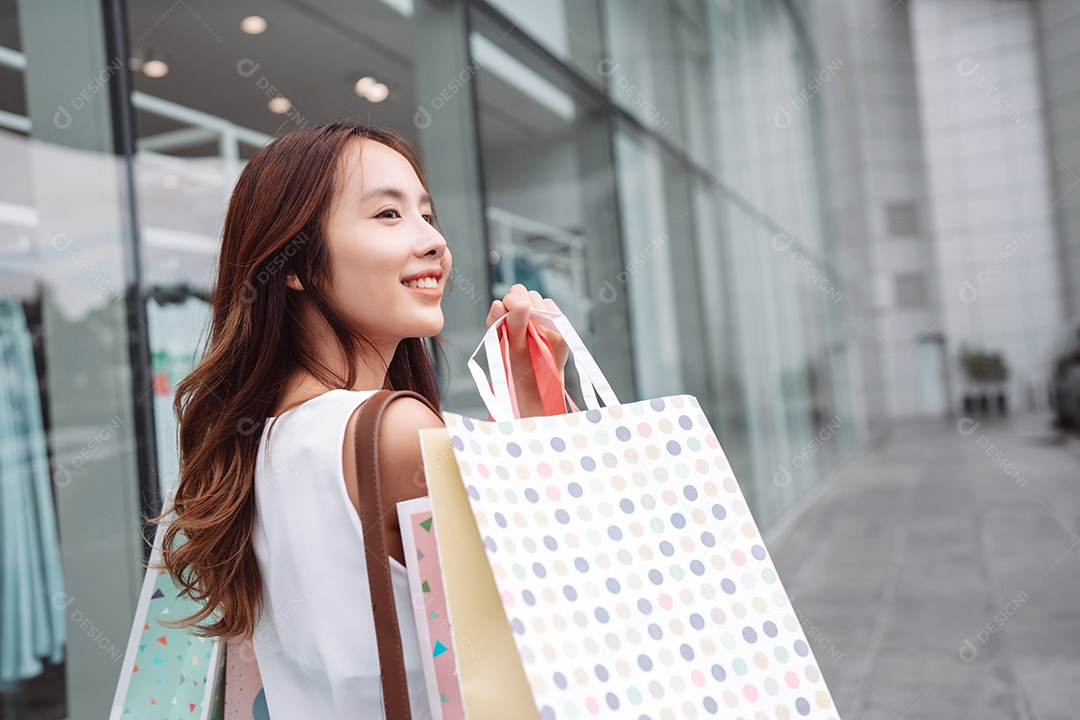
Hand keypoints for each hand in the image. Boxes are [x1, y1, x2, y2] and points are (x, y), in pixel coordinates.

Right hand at [485, 284, 568, 416]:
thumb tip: (498, 303)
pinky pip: (549, 304)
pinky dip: (541, 310)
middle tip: (512, 319)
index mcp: (519, 342)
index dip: (510, 301)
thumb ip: (494, 324)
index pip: (520, 303)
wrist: (539, 390)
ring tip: (525, 324)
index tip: (503, 308)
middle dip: (515, 302)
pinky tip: (536, 325)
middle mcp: (542, 335)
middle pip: (525, 294)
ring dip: (528, 306)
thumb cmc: (513, 369)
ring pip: (536, 297)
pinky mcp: (565, 330)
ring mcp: (557, 332)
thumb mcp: (497, 348)